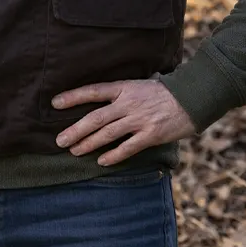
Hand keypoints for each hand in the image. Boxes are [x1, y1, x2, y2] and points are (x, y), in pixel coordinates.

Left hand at [52, 77, 195, 165]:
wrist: (190, 98)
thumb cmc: (162, 91)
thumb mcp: (137, 85)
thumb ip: (119, 94)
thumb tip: (97, 102)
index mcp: (123, 87)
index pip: (93, 91)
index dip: (73, 97)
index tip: (55, 103)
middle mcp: (128, 103)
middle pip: (96, 117)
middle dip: (75, 130)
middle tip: (59, 140)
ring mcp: (139, 119)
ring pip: (107, 134)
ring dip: (88, 144)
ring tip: (74, 151)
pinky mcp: (150, 135)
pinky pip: (128, 148)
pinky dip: (113, 155)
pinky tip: (101, 161)